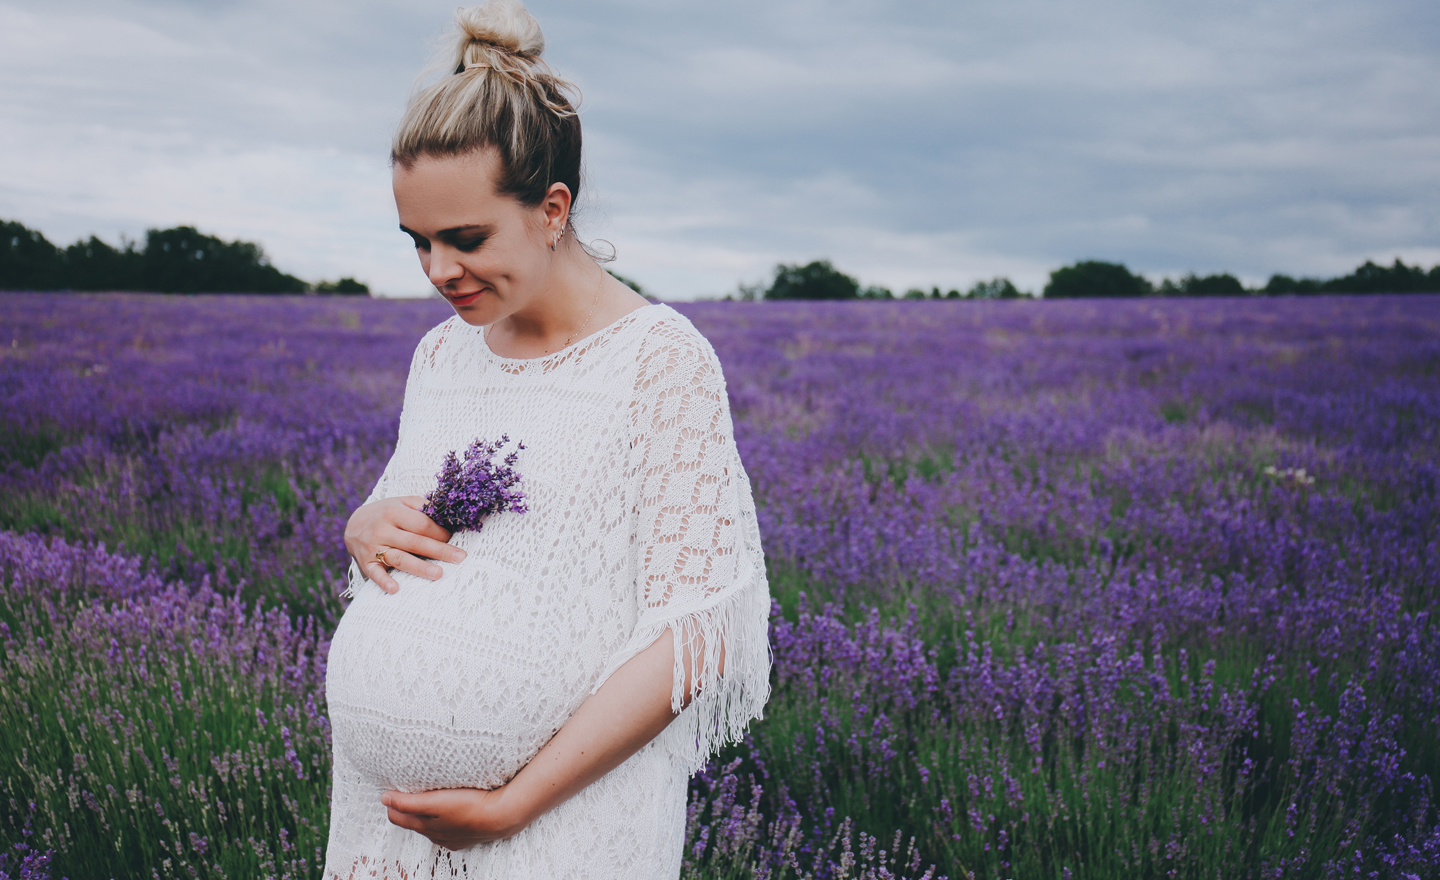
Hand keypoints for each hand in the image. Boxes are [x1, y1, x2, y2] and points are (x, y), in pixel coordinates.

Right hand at [344, 496, 465, 593]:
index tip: (454, 539)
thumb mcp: (401, 502)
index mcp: (394, 512)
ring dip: (419, 567)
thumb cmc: (385, 513)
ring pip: (399, 558)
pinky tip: (396, 589)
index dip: (440, 533)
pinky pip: (375, 573)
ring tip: (438, 574)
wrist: (353, 524)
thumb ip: (421, 506)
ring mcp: (373, 547)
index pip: (422, 524)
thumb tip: (447, 516)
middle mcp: (383, 529)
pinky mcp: (366, 562)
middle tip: (460, 558)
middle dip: (439, 550)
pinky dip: (384, 581)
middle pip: (415, 542)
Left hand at [381, 786, 530, 848]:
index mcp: (425, 826)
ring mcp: (451, 837)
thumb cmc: (470, 806)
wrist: (501, 816)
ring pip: (430, 826)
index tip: (390, 790)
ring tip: (423, 800)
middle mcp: (436, 834)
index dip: (392, 804)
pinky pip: (447, 830)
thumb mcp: (434, 802)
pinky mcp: (466, 836)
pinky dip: (442, 821)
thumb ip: (408, 802)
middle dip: (405, 810)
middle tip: (402, 793)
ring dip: (423, 815)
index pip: (398, 817)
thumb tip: (385, 799)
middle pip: (412, 822)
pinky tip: (448, 814)